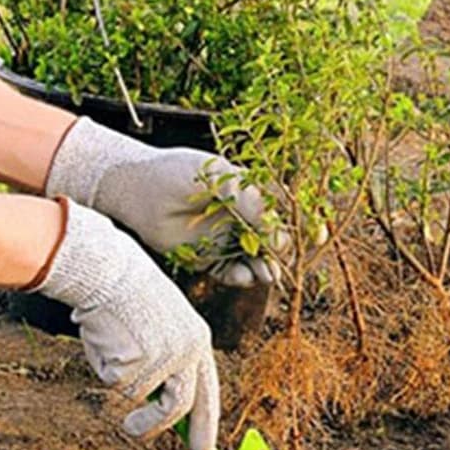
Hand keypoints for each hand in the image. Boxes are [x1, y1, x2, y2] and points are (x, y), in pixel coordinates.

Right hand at [33, 199, 219, 449]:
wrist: (109, 269)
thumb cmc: (129, 296)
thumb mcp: (163, 325)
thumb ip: (169, 361)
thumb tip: (161, 405)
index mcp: (199, 339)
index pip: (208, 389)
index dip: (206, 419)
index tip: (204, 445)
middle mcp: (188, 351)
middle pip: (180, 405)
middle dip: (157, 426)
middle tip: (135, 431)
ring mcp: (164, 357)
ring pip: (139, 395)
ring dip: (121, 382)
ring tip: (112, 351)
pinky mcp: (137, 361)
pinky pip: (115, 382)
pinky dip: (105, 367)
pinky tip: (107, 338)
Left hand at [45, 117, 279, 286]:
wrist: (135, 189)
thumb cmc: (176, 173)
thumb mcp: (216, 176)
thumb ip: (246, 198)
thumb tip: (273, 224)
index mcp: (248, 193)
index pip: (279, 211)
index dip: (297, 224)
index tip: (314, 236)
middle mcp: (240, 217)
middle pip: (270, 239)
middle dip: (280, 252)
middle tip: (282, 260)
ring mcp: (225, 238)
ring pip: (253, 259)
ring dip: (264, 268)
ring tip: (267, 275)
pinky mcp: (207, 258)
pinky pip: (230, 271)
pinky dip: (240, 277)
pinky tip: (243, 277)